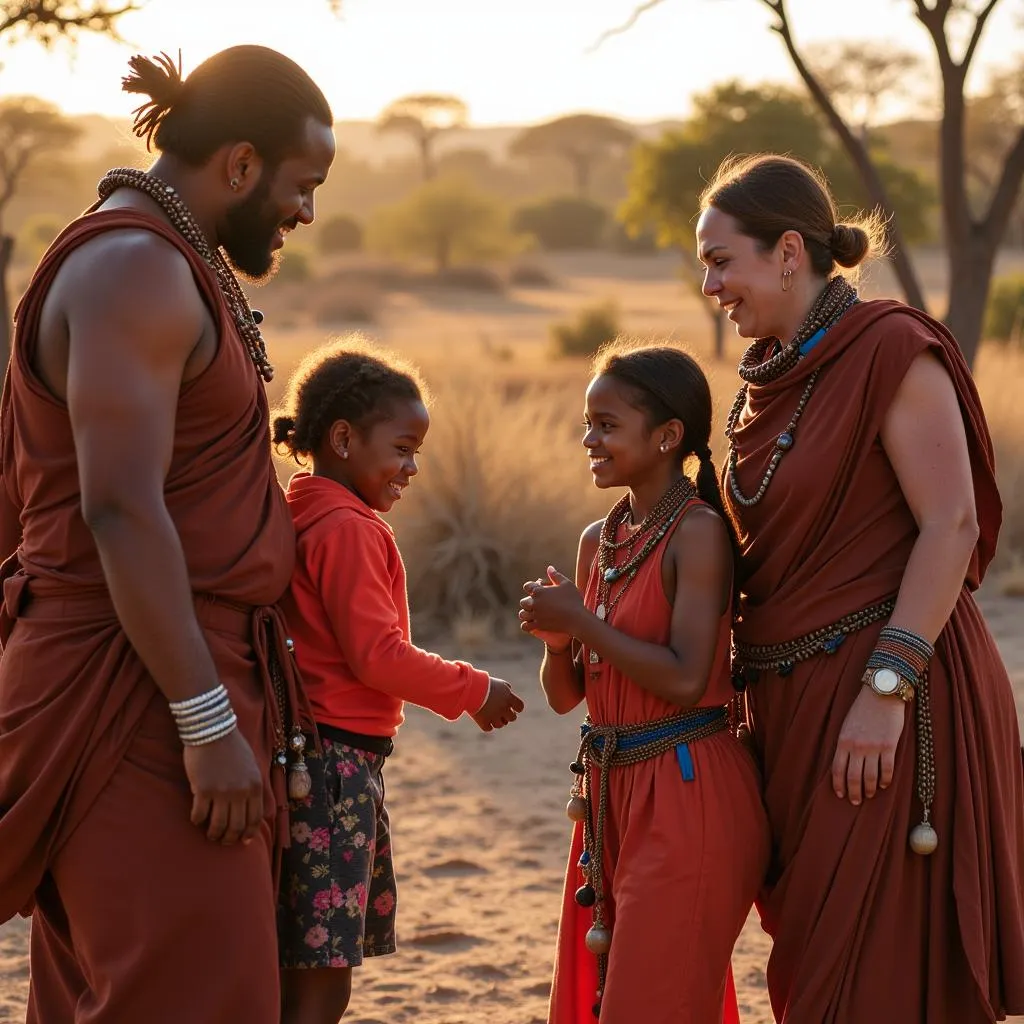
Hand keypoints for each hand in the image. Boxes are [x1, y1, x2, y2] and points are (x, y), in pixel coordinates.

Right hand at [183, 727, 264, 844]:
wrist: (212, 730)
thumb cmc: (232, 747)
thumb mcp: (252, 766)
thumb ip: (254, 788)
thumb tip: (257, 812)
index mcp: (255, 785)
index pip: (255, 818)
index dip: (249, 833)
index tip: (243, 841)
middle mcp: (241, 792)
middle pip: (237, 826)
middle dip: (230, 838)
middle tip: (223, 841)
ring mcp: (222, 792)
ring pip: (218, 825)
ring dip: (214, 834)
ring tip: (210, 835)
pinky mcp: (203, 790)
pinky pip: (199, 815)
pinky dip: (197, 821)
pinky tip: (197, 819)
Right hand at [471, 677, 525, 731]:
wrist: (470, 687)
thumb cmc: (485, 683)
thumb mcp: (499, 684)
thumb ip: (507, 690)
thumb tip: (509, 694)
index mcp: (508, 698)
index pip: (520, 707)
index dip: (517, 708)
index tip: (512, 707)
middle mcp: (503, 709)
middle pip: (512, 718)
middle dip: (507, 715)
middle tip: (500, 711)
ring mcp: (494, 717)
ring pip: (500, 725)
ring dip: (497, 721)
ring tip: (491, 714)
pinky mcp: (484, 722)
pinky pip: (489, 728)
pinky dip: (487, 725)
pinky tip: (484, 719)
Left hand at [519, 576, 572, 650]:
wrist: (577, 619)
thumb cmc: (573, 600)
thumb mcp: (566, 584)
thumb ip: (555, 575)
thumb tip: (549, 567)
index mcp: (539, 591)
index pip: (527, 586)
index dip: (531, 588)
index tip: (535, 591)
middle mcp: (535, 603)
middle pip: (523, 602)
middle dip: (528, 602)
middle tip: (536, 604)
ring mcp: (536, 615)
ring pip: (522, 614)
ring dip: (526, 614)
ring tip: (532, 614)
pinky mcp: (539, 625)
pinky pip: (525, 626)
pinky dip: (527, 625)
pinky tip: (532, 624)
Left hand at [831, 683, 908, 805]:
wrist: (881, 694)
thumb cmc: (863, 709)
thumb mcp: (847, 725)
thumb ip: (845, 744)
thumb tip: (845, 763)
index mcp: (843, 741)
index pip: (837, 769)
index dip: (838, 784)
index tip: (840, 794)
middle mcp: (856, 747)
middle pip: (853, 777)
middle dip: (854, 792)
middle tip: (856, 802)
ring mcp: (873, 747)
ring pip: (870, 777)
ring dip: (869, 789)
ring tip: (869, 795)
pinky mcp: (889, 746)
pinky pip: (887, 769)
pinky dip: (885, 780)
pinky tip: (883, 785)